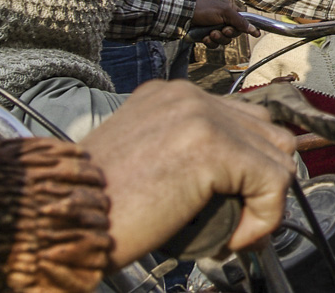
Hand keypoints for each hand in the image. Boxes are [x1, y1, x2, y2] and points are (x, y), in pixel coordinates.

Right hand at [79, 81, 295, 265]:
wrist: (56, 216)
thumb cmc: (95, 204)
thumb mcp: (147, 159)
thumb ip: (189, 152)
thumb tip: (234, 175)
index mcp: (173, 96)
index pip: (244, 119)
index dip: (250, 165)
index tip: (238, 202)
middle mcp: (189, 96)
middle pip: (268, 132)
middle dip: (263, 181)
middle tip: (241, 220)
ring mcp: (201, 116)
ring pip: (277, 155)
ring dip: (264, 199)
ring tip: (235, 229)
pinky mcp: (211, 146)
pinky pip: (271, 182)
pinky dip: (264, 217)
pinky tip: (233, 237)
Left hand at [191, 0, 259, 46]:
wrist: (184, 17)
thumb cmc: (205, 10)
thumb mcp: (225, 12)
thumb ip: (240, 21)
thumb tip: (254, 29)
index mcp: (230, 11)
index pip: (244, 21)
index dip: (249, 28)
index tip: (257, 34)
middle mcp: (224, 20)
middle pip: (235, 33)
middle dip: (228, 33)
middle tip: (223, 30)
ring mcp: (216, 28)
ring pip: (225, 40)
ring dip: (218, 38)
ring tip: (210, 33)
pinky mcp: (207, 36)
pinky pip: (215, 45)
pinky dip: (210, 42)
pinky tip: (204, 37)